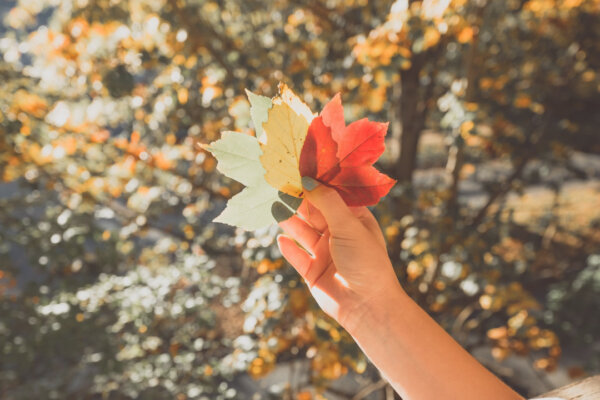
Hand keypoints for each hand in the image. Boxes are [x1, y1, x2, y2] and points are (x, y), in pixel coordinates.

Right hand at [277, 177, 403, 331]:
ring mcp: (325, 253)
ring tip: (274, 206)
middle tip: (278, 185)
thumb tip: (307, 180)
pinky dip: (289, 249)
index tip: (297, 169)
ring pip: (302, 232)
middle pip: (313, 213)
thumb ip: (327, 202)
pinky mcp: (313, 272)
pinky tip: (281, 239)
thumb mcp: (349, 226)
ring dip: (289, 221)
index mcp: (354, 219)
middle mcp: (338, 234)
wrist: (367, 307)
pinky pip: (297, 257)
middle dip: (297, 201)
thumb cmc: (366, 261)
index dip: (315, 184)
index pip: (331, 196)